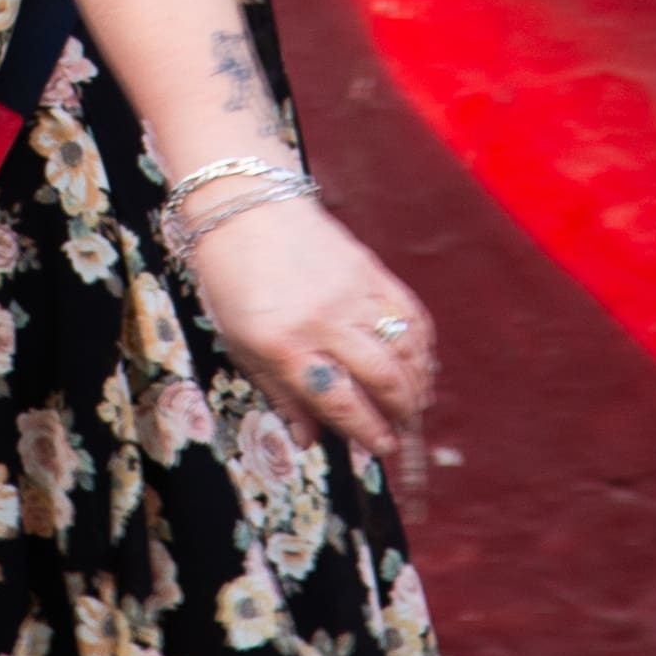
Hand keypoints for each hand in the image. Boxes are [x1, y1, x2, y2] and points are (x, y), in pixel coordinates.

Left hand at [166, 189, 435, 468]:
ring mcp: (352, 293)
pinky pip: (411, 315)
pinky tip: (421, 364)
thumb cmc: (232, 281)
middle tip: (404, 431)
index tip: (381, 448)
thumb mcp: (240, 344)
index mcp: (284, 344)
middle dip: (402, 414)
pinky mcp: (371, 270)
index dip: (368, 432)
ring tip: (415, 404)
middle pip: (383, 379)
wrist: (244, 207)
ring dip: (418, 384)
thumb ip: (279, 393)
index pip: (339, 401)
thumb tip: (310, 440)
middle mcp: (323, 321)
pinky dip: (423, 345)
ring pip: (405, 351)